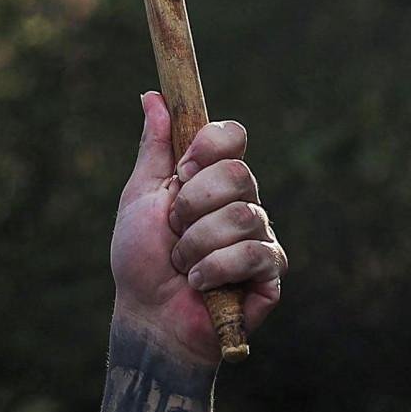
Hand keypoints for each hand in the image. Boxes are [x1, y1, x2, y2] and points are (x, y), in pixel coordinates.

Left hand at [107, 92, 284, 369]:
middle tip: (174, 229)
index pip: (233, 136)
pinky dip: (214, 269)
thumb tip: (153, 96)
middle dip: (193, 204)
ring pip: (242, 215)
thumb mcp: (140, 196)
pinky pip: (253, 253)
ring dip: (196, 244)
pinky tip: (199, 284)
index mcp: (213, 179)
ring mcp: (260, 236)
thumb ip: (153, 148)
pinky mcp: (270, 272)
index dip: (209, 147)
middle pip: (239, 173)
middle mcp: (243, 201)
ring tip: (183, 264)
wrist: (148, 316)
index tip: (182, 169)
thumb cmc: (140, 259)